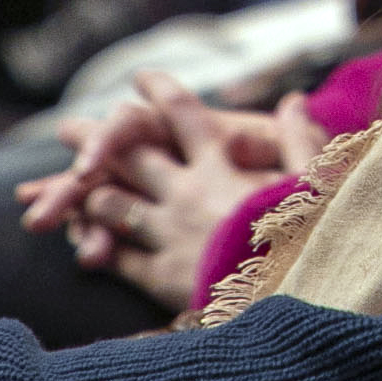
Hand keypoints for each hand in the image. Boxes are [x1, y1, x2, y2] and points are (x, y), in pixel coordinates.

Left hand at [20, 71, 326, 312]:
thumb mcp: (315, 182)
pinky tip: (85, 246)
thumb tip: (295, 100)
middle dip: (93, 135)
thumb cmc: (314, 240)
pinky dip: (98, 245)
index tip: (142, 76)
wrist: (300, 304)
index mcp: (221, 165)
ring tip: (66, 186)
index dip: (159, 89)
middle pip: (127, 151)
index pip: (181, 113)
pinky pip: (117, 255)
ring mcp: (169, 235)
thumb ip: (300, 140)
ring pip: (110, 202)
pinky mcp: (162, 278)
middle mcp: (186, 193)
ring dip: (85, 191)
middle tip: (67, 128)